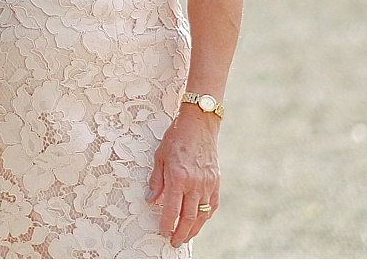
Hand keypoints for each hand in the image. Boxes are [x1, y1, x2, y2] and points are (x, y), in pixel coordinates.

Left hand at [145, 106, 220, 246]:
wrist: (199, 124)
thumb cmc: (176, 138)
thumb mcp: (159, 156)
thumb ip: (156, 180)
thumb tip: (150, 200)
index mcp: (177, 177)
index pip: (171, 209)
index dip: (167, 224)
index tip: (162, 231)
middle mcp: (194, 183)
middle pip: (188, 217)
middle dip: (181, 232)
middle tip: (174, 242)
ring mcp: (207, 184)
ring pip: (202, 214)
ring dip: (194, 228)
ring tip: (185, 236)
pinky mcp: (216, 181)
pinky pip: (212, 204)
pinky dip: (205, 215)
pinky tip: (199, 221)